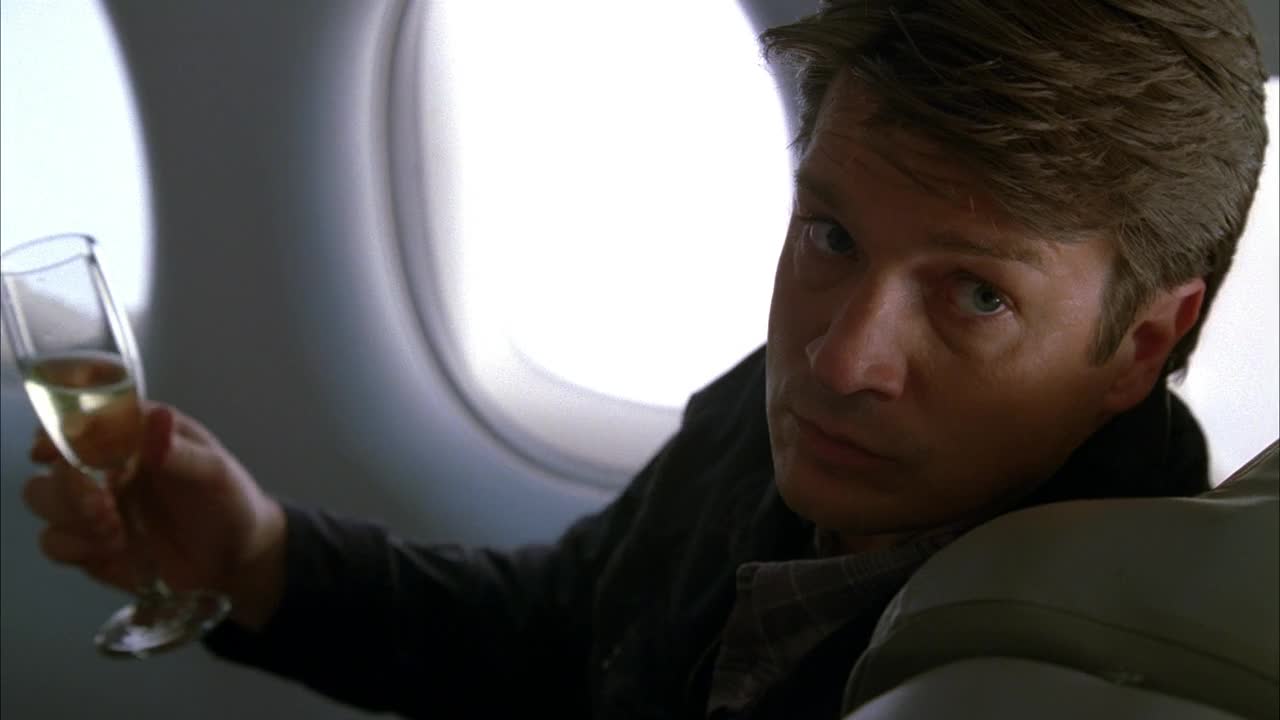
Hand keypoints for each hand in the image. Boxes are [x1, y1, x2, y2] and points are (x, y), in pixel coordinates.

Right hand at [23, 403, 286, 629]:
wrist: (235, 557)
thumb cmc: (228, 500)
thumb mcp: (215, 473)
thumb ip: (180, 452)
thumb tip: (154, 418)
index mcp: (135, 432)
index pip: (83, 417)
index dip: (62, 431)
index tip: (52, 450)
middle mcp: (105, 461)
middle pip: (55, 461)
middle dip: (69, 485)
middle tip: (103, 505)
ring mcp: (92, 502)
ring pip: (42, 497)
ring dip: (69, 515)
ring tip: (114, 531)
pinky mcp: (88, 541)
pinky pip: (54, 541)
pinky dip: (74, 546)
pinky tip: (110, 550)